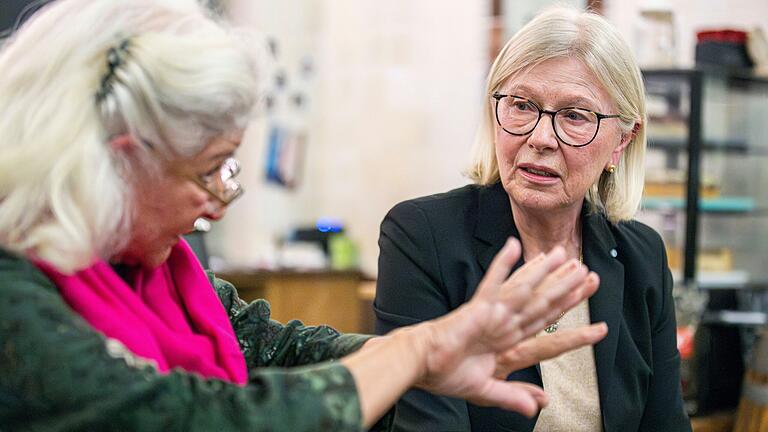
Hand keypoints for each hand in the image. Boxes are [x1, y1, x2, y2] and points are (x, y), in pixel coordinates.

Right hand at [415, 238, 599, 416]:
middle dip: (569, 292)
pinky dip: (503, 266)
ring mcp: (493, 314)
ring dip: (546, 273)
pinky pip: (492, 284)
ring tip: (566, 257)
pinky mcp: (476, 308)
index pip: (550, 336)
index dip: (576, 334)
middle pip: (545, 306)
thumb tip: (541, 405)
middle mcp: (507, 325)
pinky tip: (513, 247)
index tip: (601, 330)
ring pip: (526, 290)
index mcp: (511, 345)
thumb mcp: (486, 390)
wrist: (422, 365)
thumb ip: (513, 394)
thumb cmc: (447, 374)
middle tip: (592, 277)